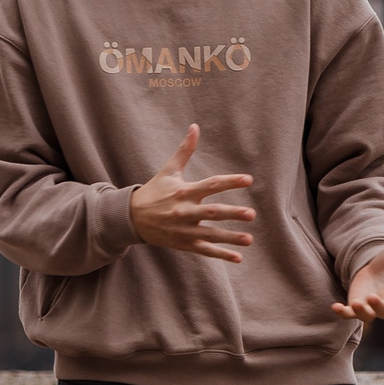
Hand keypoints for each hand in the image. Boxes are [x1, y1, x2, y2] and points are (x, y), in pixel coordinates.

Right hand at [128, 126, 256, 263]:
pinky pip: (204, 250)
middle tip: (251, 214)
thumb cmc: (155, 191)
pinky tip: (238, 258)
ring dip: (230, 238)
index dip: (230, 182)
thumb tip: (195, 127)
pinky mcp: (183, 244)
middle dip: (232, 214)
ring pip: (210, 235)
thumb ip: (185, 150)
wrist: (132, 217)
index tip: (248, 179)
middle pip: (212, 213)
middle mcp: (184, 212)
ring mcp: (184, 230)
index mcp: (184, 192)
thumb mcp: (169, 170)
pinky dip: (220, 255)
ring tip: (249, 239)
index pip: (211, 185)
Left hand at [332, 221, 383, 320]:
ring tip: (355, 304)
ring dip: (362, 312)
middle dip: (379, 307)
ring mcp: (371, 305)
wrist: (377, 267)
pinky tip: (335, 307)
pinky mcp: (357, 304)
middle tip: (372, 298)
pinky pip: (350, 314)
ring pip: (369, 316)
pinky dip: (343, 313)